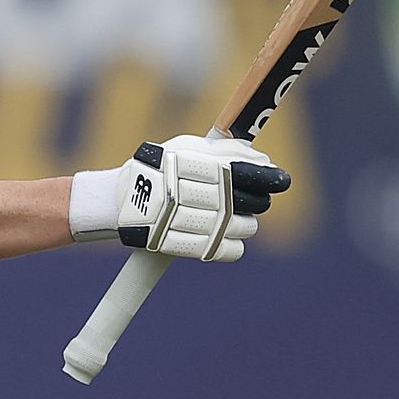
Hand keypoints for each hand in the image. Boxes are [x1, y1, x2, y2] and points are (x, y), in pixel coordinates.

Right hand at [69, 134, 290, 261]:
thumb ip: (224, 151)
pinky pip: (224, 250)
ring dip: (246, 224)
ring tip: (238, 219)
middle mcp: (189, 192)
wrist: (117, 200)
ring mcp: (185, 220)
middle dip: (257, 201)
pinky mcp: (180, 244)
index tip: (281, 180)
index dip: (268, 177)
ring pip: (239, 227)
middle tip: (253, 200)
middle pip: (246, 201)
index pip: (242, 171)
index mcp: (192, 165)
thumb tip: (263, 160)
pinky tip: (230, 238)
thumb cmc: (159, 169)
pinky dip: (233, 246)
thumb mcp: (186, 148)